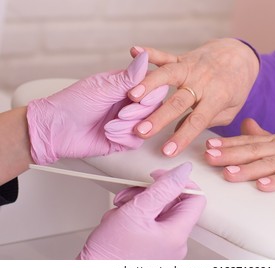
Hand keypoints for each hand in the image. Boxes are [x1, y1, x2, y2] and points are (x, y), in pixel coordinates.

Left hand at [27, 52, 167, 164]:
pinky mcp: (124, 139)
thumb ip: (128, 77)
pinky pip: (137, 140)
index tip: (136, 97)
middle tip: (120, 113)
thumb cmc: (73, 103)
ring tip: (109, 125)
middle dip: (137, 112)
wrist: (56, 130)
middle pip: (153, 106)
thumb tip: (145, 56)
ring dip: (128, 126)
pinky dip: (124, 138)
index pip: (153, 86)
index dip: (150, 92)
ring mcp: (128, 121)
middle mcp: (129, 102)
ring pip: (147, 124)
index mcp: (126, 85)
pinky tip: (109, 134)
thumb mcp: (103, 88)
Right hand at [78, 162, 205, 259]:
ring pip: (158, 211)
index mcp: (177, 234)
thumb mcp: (136, 211)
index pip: (195, 198)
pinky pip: (150, 224)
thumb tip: (183, 171)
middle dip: (149, 193)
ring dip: (138, 203)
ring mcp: (164, 247)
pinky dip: (135, 216)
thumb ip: (163, 188)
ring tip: (120, 209)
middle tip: (131, 194)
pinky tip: (119, 220)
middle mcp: (175, 243)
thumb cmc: (110, 254)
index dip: (179, 182)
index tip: (159, 177)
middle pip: (173, 203)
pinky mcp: (152, 249)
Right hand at [128, 38, 258, 156]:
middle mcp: (202, 82)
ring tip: (132, 96)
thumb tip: (179, 130)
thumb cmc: (236, 86)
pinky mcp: (182, 58)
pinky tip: (134, 51)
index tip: (167, 151)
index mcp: (217, 97)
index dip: (182, 136)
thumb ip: (208, 121)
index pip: (197, 121)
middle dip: (158, 118)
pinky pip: (164, 55)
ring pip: (168, 75)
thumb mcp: (231, 110)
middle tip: (140, 131)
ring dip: (149, 85)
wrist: (240, 54)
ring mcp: (190, 68)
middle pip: (178, 101)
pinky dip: (149, 53)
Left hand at [205, 118, 274, 207]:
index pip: (248, 142)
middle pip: (253, 150)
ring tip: (228, 173)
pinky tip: (262, 187)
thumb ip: (264, 137)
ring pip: (268, 163)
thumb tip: (245, 124)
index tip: (208, 146)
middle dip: (229, 154)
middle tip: (209, 157)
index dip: (227, 144)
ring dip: (247, 169)